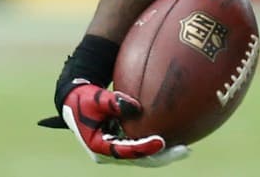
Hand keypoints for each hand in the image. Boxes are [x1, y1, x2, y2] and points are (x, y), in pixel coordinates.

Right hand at [38, 79, 190, 166]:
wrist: (73, 102)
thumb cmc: (83, 99)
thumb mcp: (94, 99)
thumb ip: (113, 102)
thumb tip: (136, 106)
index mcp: (99, 147)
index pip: (125, 152)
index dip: (144, 148)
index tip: (161, 141)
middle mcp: (109, 153)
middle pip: (139, 160)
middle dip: (162, 157)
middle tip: (184, 150)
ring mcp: (116, 150)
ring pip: (143, 157)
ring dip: (163, 154)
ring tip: (186, 148)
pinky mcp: (122, 143)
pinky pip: (142, 147)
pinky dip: (157, 144)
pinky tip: (177, 135)